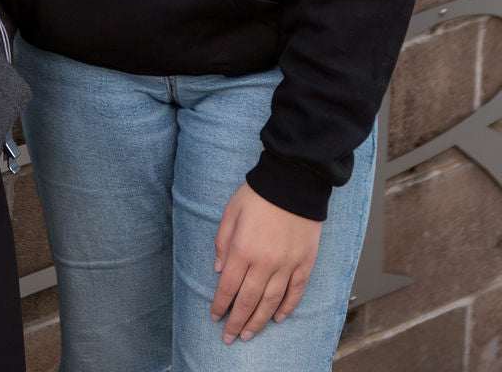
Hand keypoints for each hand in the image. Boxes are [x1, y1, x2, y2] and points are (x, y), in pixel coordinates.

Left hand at [210, 182, 321, 343]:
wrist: (293, 181)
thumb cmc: (259, 193)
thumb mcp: (231, 211)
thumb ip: (222, 242)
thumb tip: (219, 270)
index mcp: (243, 248)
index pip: (228, 286)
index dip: (220, 305)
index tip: (215, 317)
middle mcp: (264, 262)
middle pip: (248, 300)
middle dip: (236, 321)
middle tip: (229, 337)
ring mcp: (287, 264)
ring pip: (271, 302)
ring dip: (258, 321)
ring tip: (249, 334)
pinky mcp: (304, 263)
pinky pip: (295, 292)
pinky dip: (286, 307)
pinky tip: (278, 318)